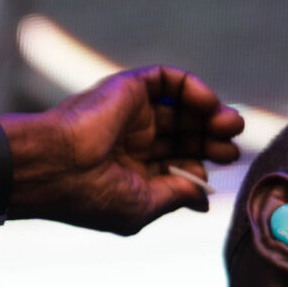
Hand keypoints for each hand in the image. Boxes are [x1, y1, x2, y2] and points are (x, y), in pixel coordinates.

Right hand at [5, 66, 243, 234]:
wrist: (55, 167)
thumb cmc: (91, 196)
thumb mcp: (142, 207)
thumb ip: (176, 196)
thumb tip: (205, 197)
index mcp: (131, 172)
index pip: (177, 163)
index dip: (201, 164)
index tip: (218, 171)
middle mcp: (132, 141)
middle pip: (184, 135)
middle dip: (211, 140)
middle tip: (232, 149)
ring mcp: (131, 114)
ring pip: (181, 108)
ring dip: (211, 114)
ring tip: (231, 125)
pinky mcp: (129, 88)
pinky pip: (168, 80)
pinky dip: (193, 88)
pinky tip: (208, 105)